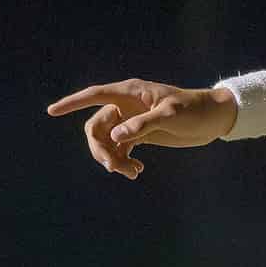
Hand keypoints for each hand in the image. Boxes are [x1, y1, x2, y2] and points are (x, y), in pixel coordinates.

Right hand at [46, 78, 235, 179]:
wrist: (214, 119)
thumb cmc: (194, 109)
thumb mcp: (171, 116)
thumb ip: (143, 125)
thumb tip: (115, 137)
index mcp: (129, 93)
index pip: (94, 96)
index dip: (72, 103)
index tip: (52, 111)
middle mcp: (126, 106)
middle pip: (97, 127)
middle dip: (100, 148)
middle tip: (115, 168)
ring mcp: (131, 121)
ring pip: (107, 141)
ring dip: (113, 159)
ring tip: (132, 173)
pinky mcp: (140, 135)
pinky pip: (120, 149)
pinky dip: (123, 161)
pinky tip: (137, 171)